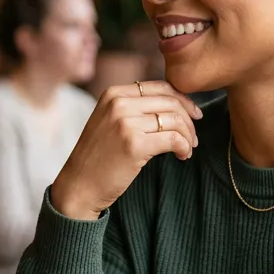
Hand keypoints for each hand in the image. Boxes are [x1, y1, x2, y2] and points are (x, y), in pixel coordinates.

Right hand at [51, 81, 200, 219]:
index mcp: (113, 93)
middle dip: (189, 119)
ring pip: (175, 119)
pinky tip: (183, 156)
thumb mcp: (110, 121)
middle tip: (194, 137)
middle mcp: (119, 103)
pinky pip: (174, 139)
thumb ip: (134, 108)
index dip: (183, 100)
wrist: (78, 186)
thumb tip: (175, 103)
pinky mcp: (134, 144)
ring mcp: (125, 122)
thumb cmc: (99, 157)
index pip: (160, 87)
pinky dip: (184, 147)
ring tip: (188, 149)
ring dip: (188, 135)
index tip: (194, 114)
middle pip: (170, 101)